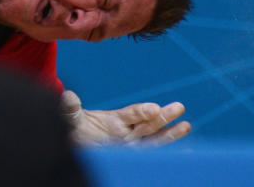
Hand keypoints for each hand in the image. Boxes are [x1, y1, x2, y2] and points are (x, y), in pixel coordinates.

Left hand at [60, 90, 191, 146]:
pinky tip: (184, 153)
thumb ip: (71, 109)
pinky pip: (150, 156)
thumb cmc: (77, 128)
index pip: (132, 114)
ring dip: (170, 134)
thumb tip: (66, 96)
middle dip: (164, 117)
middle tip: (179, 107)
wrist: (77, 144)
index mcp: (116, 118)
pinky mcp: (131, 157)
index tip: (154, 108)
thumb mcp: (72, 119)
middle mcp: (128, 130)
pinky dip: (167, 154)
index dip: (142, 111)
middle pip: (148, 123)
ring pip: (154, 139)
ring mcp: (131, 145)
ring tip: (186, 126)